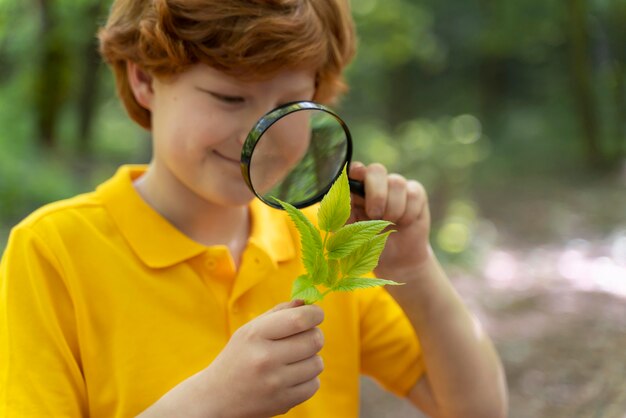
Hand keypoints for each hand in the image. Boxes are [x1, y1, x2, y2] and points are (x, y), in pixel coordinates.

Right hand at [137, 300, 323, 417]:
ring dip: (311, 358)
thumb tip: (307, 302)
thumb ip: (279, 312)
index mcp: (256, 335)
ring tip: (294, 359)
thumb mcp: (250, 329)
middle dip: (315, 335)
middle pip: (314, 340)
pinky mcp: (283, 402)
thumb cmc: (239, 356)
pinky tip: (292, 376)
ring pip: (317, 363)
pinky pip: (314, 384)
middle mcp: (265, 359)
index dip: (315, 314)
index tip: (316, 314)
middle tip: (305, 336)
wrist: (218, 396)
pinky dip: (308, 378)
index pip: (299, 320)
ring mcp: (275, 383)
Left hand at [349, 162, 431, 278]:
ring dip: (392, 208)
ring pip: (397, 182)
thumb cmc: (367, 244)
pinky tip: (404, 223)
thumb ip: (341, 215)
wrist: (395, 260)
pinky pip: (414, 194)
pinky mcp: (415, 194)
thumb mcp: (349, 233)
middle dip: (376, 193)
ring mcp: (396, 187)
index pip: (355, 169)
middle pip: (377, 170)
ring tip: (388, 224)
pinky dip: (408, 213)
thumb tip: (338, 198)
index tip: (356, 185)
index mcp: (356, 190)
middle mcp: (376, 184)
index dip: (357, 172)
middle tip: (374, 215)